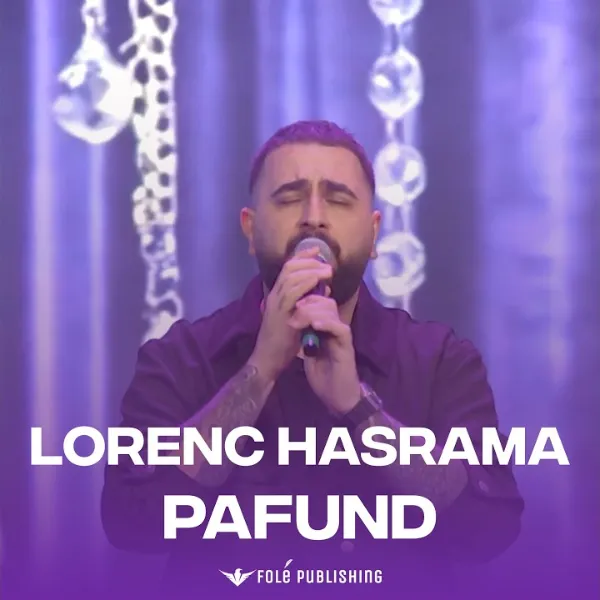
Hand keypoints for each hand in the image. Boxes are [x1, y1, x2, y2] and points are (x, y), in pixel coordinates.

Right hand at [248, 246, 332, 382]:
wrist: (268, 360)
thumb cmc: (283, 342)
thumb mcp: (296, 317)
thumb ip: (306, 302)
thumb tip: (323, 288)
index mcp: (277, 295)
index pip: (288, 268)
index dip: (302, 257)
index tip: (317, 251)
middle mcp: (274, 296)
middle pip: (289, 268)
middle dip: (309, 261)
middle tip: (326, 263)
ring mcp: (276, 304)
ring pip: (291, 277)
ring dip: (311, 271)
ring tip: (327, 271)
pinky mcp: (280, 314)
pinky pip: (291, 293)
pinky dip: (305, 284)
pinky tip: (316, 281)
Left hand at [288, 295, 360, 414]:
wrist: (337, 398)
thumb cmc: (323, 378)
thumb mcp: (308, 353)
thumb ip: (305, 337)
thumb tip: (294, 322)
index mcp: (326, 329)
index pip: (320, 305)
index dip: (307, 300)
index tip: (291, 304)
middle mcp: (335, 328)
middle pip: (326, 303)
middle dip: (308, 303)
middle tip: (294, 311)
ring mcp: (342, 336)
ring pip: (332, 312)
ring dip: (313, 312)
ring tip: (299, 318)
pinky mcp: (347, 346)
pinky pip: (340, 329)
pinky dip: (327, 323)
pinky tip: (315, 324)